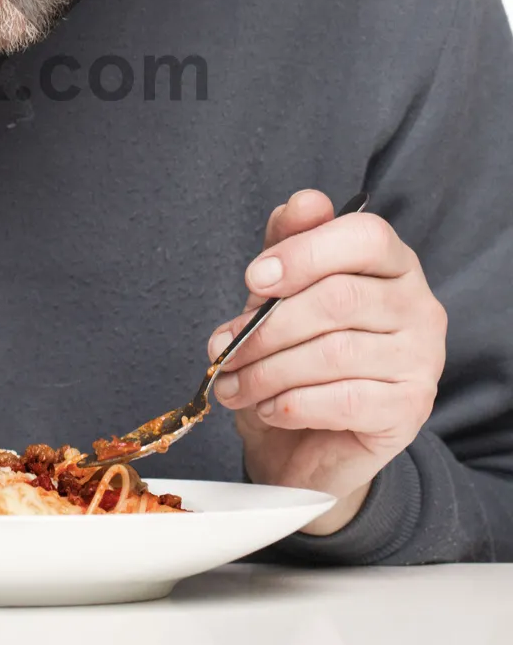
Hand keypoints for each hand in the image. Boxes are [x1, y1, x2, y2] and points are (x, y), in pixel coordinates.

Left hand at [207, 190, 446, 533]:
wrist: (310, 441)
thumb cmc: (296, 350)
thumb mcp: (280, 291)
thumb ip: (288, 243)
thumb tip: (304, 203)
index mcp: (393, 262)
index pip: (364, 237)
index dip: (304, 253)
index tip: (252, 279)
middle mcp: (419, 305)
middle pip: (339, 298)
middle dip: (267, 326)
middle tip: (222, 347)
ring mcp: (422, 359)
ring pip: (336, 353)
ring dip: (268, 371)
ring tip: (233, 384)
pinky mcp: (411, 409)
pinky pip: (345, 400)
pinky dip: (293, 404)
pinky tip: (267, 408)